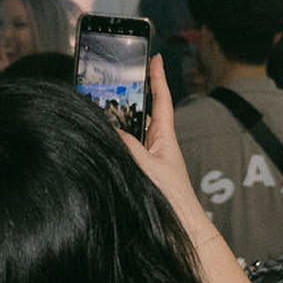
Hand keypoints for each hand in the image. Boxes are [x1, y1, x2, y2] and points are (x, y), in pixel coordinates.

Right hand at [117, 55, 207, 226]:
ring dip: (120, 119)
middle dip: (132, 95)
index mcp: (165, 137)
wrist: (181, 224)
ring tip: (102, 104)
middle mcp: (158, 144)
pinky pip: (127, 147)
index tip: (155, 58)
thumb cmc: (172, 198)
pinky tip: (102, 138)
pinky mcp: (143, 169)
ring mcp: (150, 157)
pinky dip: (116, 139)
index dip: (158, 78)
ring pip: (133, 130)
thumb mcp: (149, 167)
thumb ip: (129, 147)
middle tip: (119, 77)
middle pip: (144, 112)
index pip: (161, 100)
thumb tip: (111, 130)